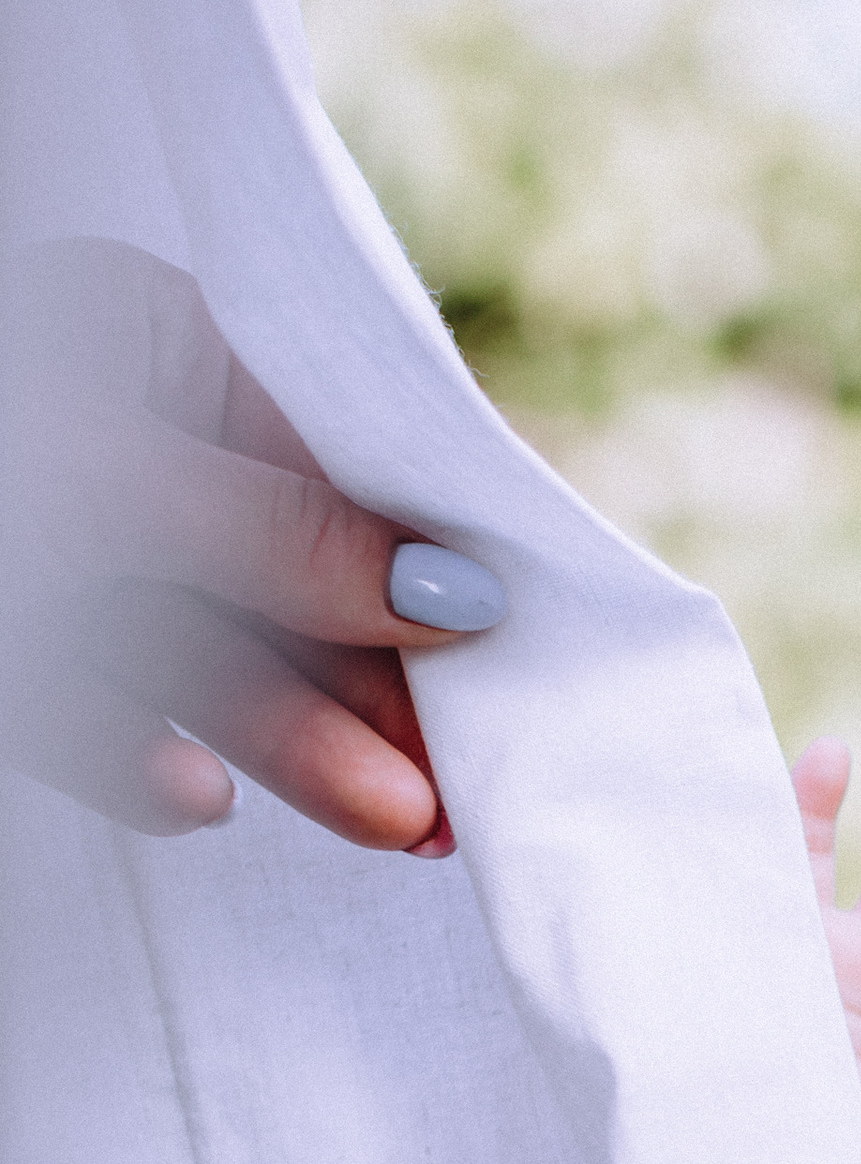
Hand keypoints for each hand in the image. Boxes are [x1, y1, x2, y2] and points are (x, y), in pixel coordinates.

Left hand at [0, 239, 502, 853]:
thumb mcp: (114, 480)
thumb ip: (281, 541)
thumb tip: (456, 590)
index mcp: (149, 334)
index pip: (329, 470)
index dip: (420, 580)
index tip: (507, 678)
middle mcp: (113, 430)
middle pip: (277, 581)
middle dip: (363, 697)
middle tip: (449, 809)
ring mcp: (59, 539)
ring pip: (196, 654)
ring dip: (284, 744)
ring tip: (389, 828)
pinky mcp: (13, 636)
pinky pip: (89, 701)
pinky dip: (132, 749)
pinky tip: (182, 796)